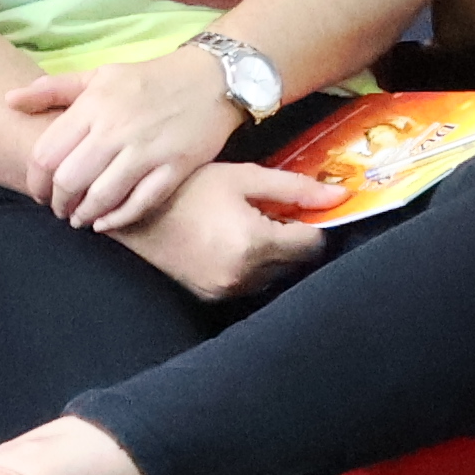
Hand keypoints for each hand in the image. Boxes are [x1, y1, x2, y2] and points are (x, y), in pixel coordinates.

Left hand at [28, 46, 246, 230]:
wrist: (214, 79)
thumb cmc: (150, 79)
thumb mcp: (100, 75)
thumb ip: (53, 89)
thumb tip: (8, 99)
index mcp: (94, 105)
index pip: (46, 154)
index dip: (36, 181)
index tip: (40, 191)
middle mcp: (117, 128)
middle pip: (69, 180)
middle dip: (57, 202)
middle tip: (58, 208)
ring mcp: (147, 150)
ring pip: (101, 196)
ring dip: (83, 214)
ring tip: (79, 218)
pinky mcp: (175, 167)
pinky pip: (139, 203)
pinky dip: (116, 219)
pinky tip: (105, 222)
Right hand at [133, 166, 337, 300]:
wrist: (133, 210)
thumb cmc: (189, 186)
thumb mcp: (245, 177)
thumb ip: (297, 188)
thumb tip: (341, 195)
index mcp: (254, 244)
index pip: (314, 245)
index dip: (315, 224)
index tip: (303, 209)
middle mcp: (242, 276)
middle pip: (296, 263)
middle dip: (295, 239)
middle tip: (276, 213)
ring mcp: (224, 291)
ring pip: (275, 276)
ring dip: (275, 255)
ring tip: (251, 226)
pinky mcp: (209, 297)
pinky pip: (249, 284)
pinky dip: (253, 267)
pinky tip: (235, 242)